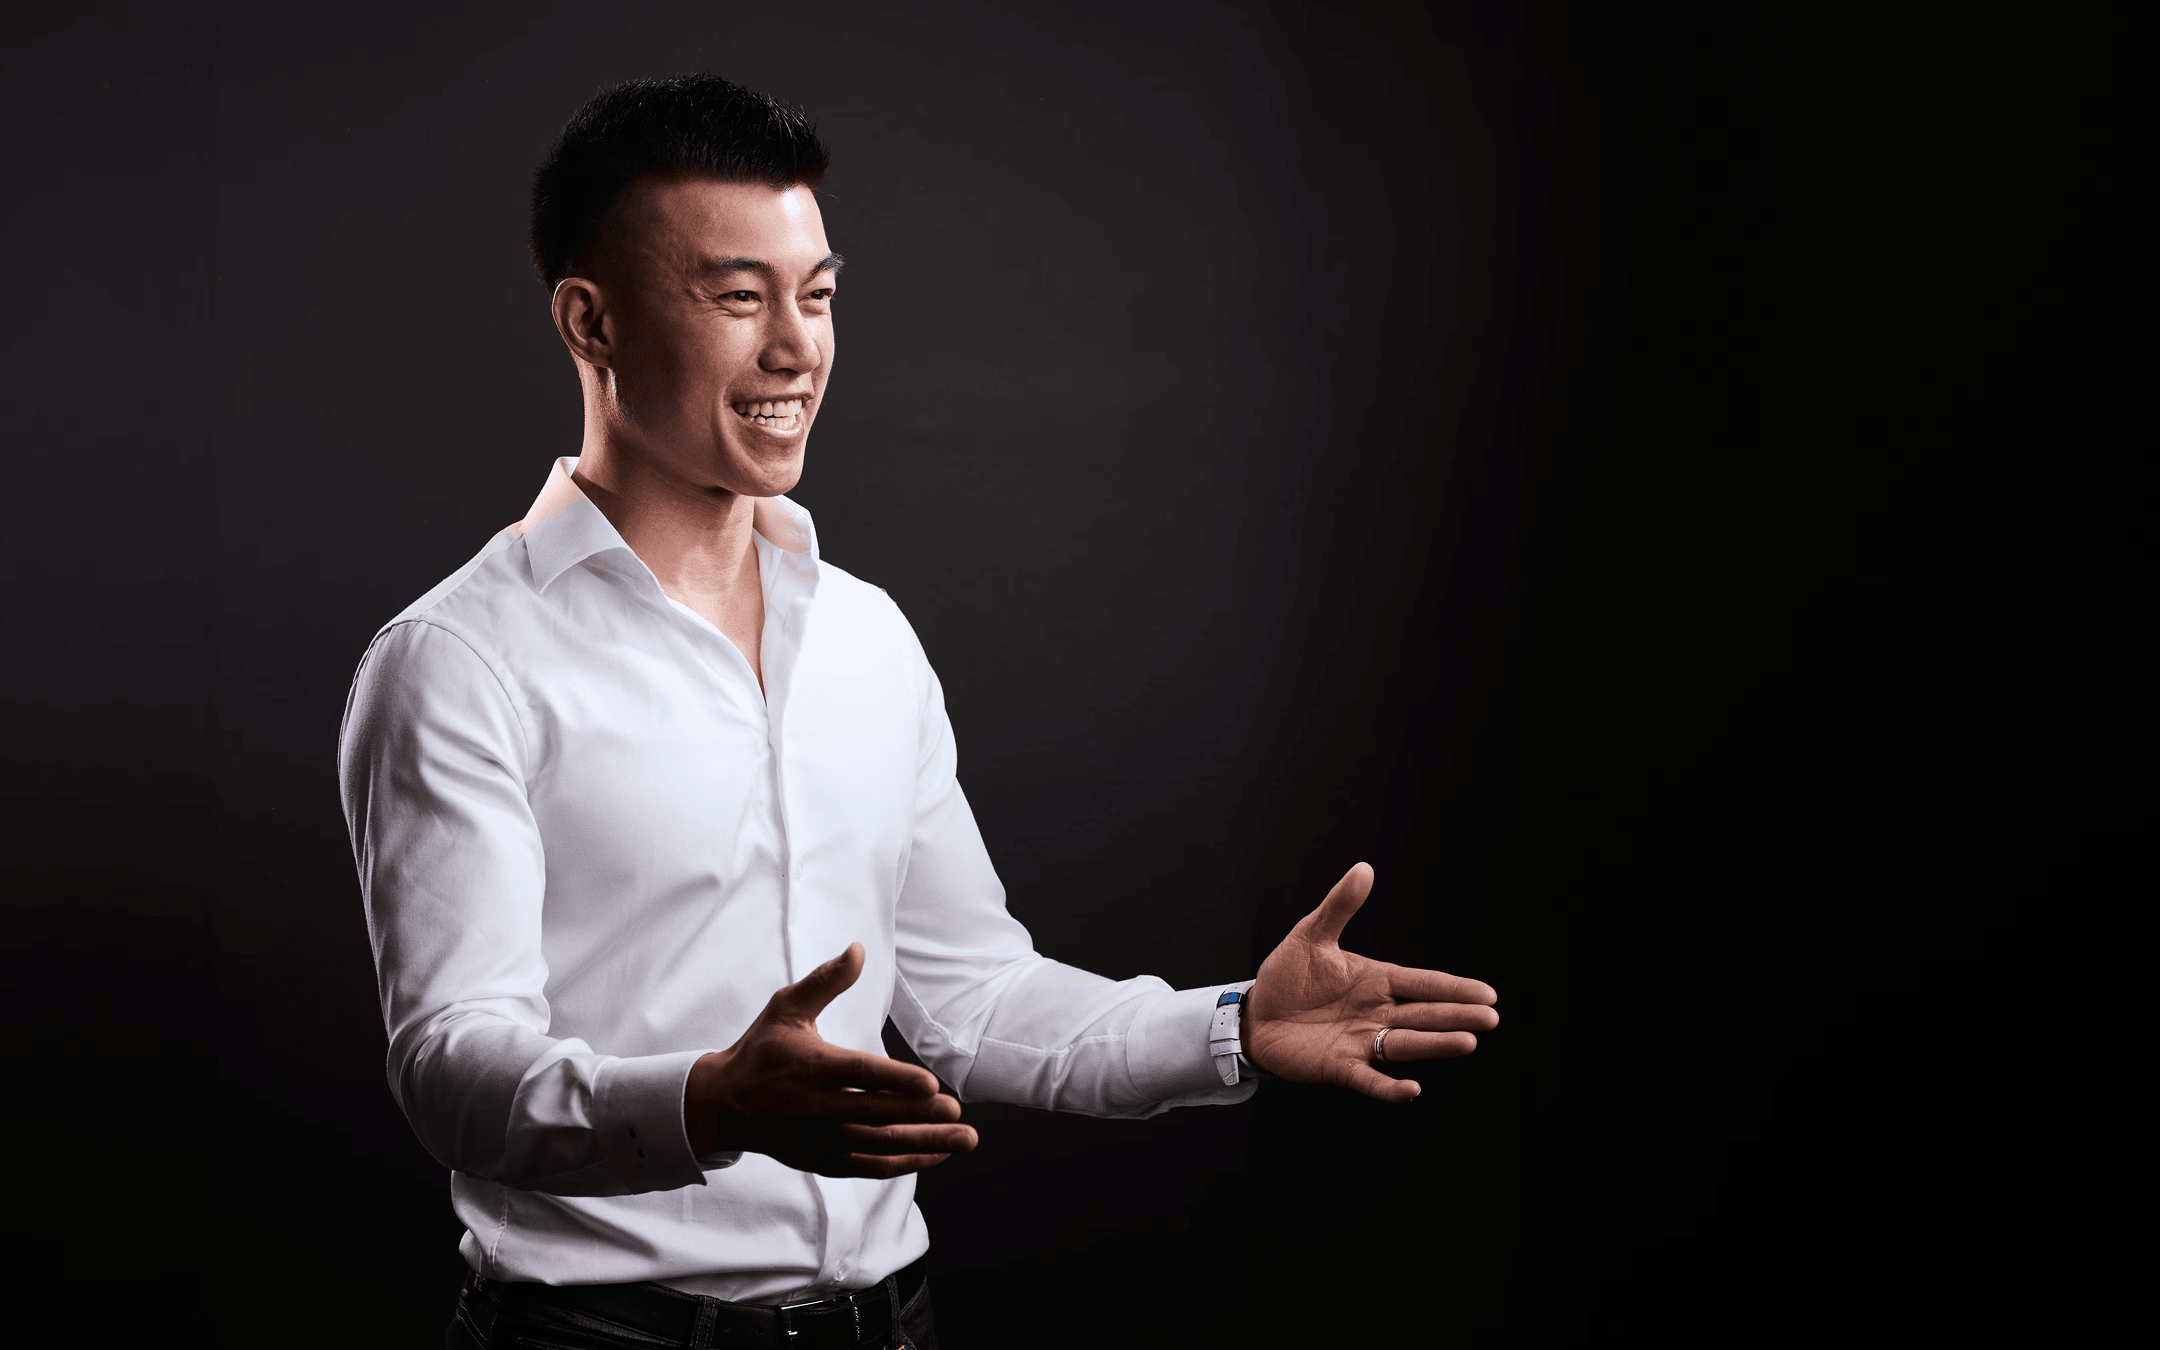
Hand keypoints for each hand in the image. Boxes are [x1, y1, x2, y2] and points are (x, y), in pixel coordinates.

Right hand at [684, 943, 978, 1177]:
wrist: (724, 1105)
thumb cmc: (761, 1050)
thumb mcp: (786, 1008)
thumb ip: (825, 982)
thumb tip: (859, 950)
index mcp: (810, 1067)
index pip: (859, 1074)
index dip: (895, 1080)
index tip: (930, 1084)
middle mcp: (817, 1107)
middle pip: (876, 1114)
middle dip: (920, 1115)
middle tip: (958, 1112)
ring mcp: (821, 1138)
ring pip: (879, 1145)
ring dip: (924, 1143)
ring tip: (964, 1137)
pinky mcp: (824, 1159)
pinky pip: (870, 1167)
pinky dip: (905, 1163)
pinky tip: (936, 1154)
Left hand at [1245, 863, 1497, 1101]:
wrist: (1255, 1015)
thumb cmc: (1287, 976)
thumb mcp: (1311, 935)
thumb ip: (1339, 907)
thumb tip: (1364, 868)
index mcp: (1376, 981)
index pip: (1422, 984)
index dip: (1454, 988)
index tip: (1488, 993)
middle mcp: (1377, 1013)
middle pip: (1424, 1015)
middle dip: (1456, 1016)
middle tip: (1490, 1019)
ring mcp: (1361, 1042)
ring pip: (1406, 1044)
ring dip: (1436, 1045)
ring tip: (1467, 1043)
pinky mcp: (1339, 1067)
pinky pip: (1369, 1079)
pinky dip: (1389, 1088)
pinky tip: (1411, 1090)